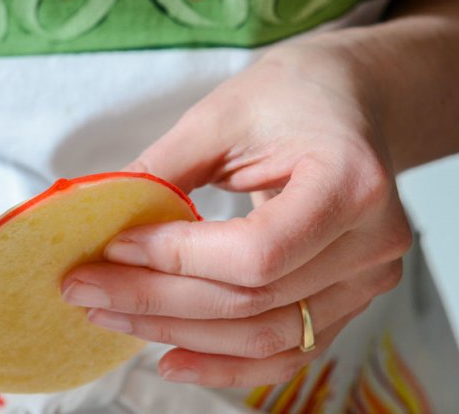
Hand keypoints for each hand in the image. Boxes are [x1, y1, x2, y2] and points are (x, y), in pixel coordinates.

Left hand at [62, 41, 411, 387]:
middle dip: (157, 301)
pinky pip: (286, 350)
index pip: (256, 251)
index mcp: (349, 183)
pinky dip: (226, 363)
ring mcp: (367, 279)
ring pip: (265, 337)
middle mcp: (372, 243)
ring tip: (113, 316)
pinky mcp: (349, 299)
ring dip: (179, 334)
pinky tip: (171, 356)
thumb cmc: (290, 96)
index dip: (176, 258)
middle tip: (86, 289)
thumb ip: (162, 171)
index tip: (113, 248)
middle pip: (253, 300)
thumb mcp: (221, 116)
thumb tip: (98, 219)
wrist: (349, 103)